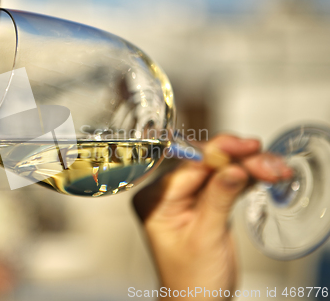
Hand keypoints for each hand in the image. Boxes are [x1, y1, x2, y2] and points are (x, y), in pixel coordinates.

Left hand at [132, 134, 291, 299]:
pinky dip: (245, 177)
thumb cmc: (191, 279)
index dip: (216, 153)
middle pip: (203, 163)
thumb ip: (218, 199)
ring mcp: (184, 195)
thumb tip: (233, 168)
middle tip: (264, 161)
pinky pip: (224, 181)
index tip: (242, 147)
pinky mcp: (202, 200)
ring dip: (246, 166)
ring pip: (217, 169)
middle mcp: (165, 194)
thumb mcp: (205, 238)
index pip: (185, 167)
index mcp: (154, 201)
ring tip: (272, 169)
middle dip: (236, 160)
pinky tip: (264, 174)